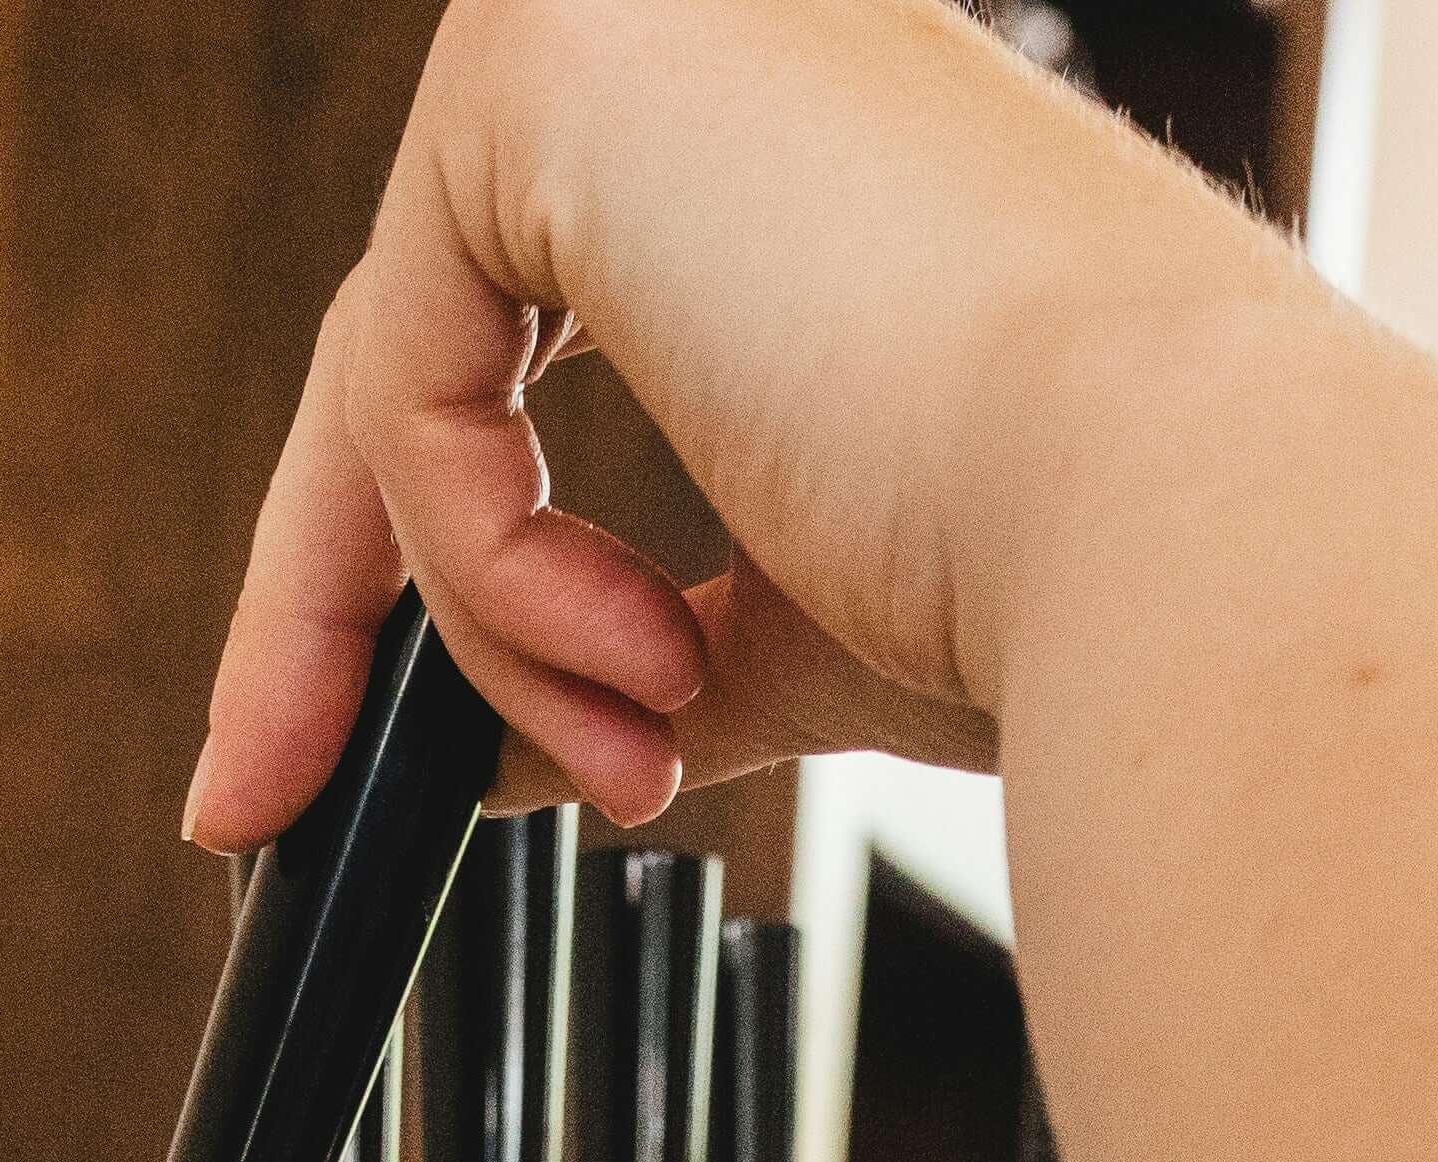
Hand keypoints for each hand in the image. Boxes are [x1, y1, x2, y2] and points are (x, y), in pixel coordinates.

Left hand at [184, 0, 1278, 843]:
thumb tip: (493, 741)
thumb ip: (639, 635)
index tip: (298, 760)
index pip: (513, 330)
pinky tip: (650, 661)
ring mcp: (630, 6)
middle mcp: (704, 25)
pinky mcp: (555, 52)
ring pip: (404, 377)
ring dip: (489, 629)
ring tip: (639, 752)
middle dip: (328, 615)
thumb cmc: (1064, 568)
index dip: (398, 564)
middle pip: (419, 344)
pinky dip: (492, 570)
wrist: (1177, 531)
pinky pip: (413, 375)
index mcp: (784, 123)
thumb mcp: (802, 607)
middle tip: (260, 804)